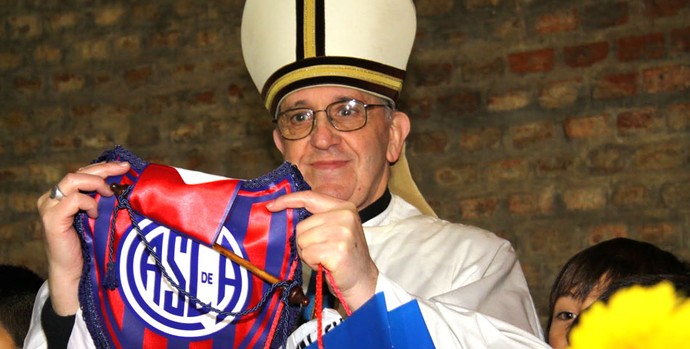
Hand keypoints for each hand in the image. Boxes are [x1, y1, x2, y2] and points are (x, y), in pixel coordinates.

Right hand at [36, 161, 130, 315]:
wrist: (76, 273)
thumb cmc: (90, 246)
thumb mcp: (99, 217)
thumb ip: (103, 201)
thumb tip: (124, 184)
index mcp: (63, 196)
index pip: (83, 173)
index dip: (104, 167)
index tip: (125, 166)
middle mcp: (52, 198)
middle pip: (78, 172)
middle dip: (104, 169)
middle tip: (124, 169)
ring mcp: (49, 208)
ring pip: (73, 179)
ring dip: (96, 183)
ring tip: (111, 194)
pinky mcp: (52, 219)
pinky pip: (73, 200)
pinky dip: (88, 203)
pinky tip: (96, 214)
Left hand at [266, 191, 377, 310]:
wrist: (362, 280)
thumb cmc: (343, 256)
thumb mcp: (335, 229)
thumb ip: (317, 218)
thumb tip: (284, 212)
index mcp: (344, 207)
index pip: (309, 197)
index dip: (287, 201)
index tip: (270, 206)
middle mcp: (345, 216)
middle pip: (302, 225)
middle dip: (305, 242)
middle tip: (321, 251)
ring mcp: (343, 232)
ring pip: (302, 240)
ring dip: (309, 253)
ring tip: (325, 258)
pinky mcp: (338, 249)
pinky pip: (308, 253)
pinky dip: (313, 262)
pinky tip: (326, 265)